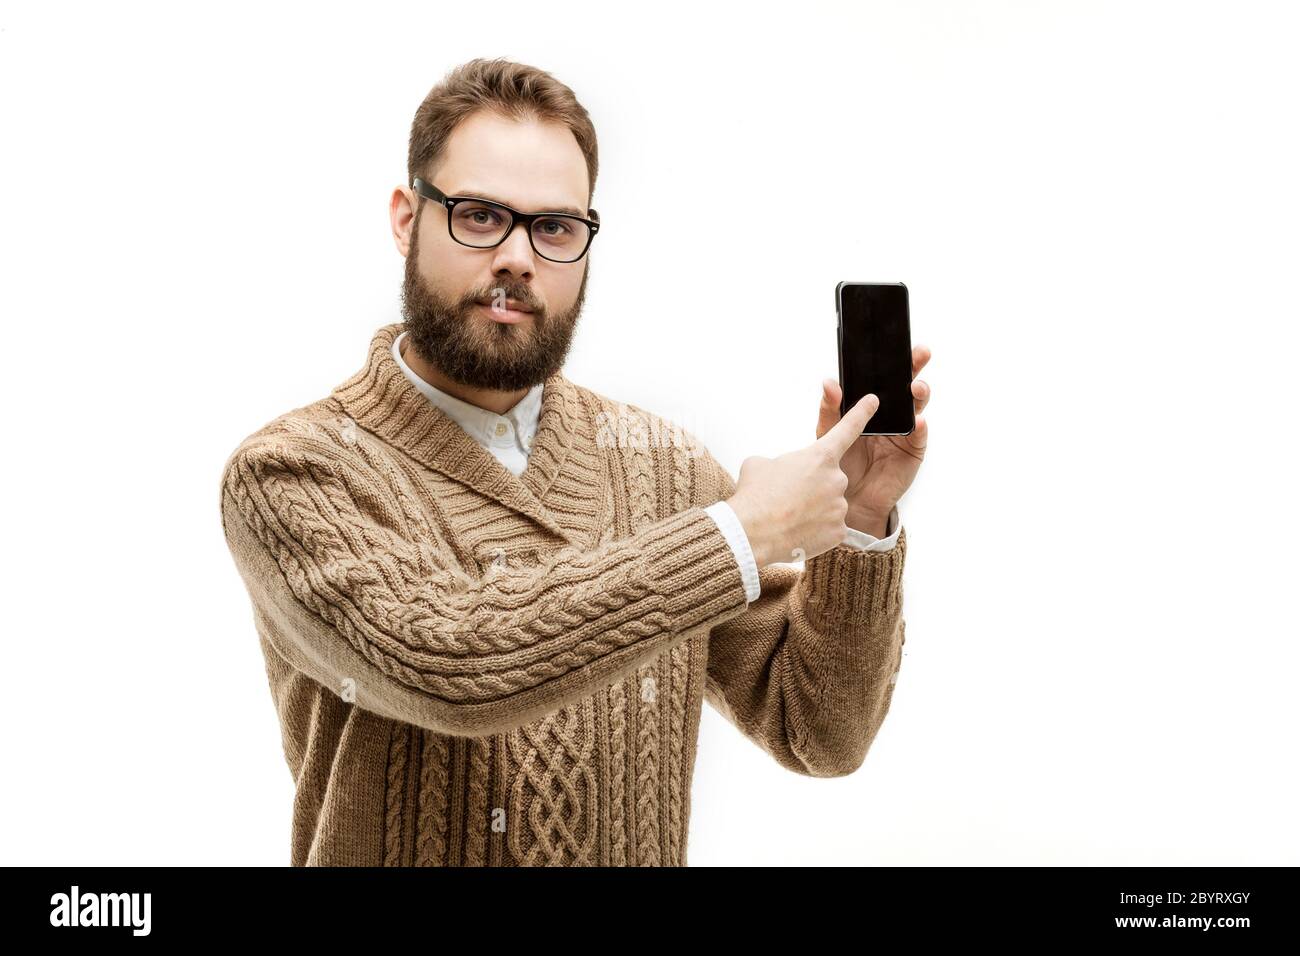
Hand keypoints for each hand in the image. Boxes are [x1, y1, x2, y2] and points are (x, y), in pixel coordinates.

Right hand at [727, 390, 882, 566]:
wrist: (752, 534)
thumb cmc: (755, 496)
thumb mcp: (760, 464)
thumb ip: (782, 463)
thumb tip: (782, 473)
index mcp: (819, 457)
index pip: (847, 430)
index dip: (861, 414)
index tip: (873, 402)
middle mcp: (836, 478)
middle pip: (829, 479)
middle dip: (812, 487)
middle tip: (787, 497)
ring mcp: (839, 506)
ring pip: (829, 504)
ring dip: (812, 509)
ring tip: (788, 516)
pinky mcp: (839, 531)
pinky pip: (830, 527)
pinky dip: (816, 530)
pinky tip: (798, 531)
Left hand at [817, 344, 930, 529]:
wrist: (847, 500)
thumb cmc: (839, 464)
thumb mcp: (828, 433)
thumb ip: (830, 408)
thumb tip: (829, 382)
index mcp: (871, 405)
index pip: (884, 377)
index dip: (892, 360)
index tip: (896, 342)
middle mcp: (891, 413)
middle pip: (906, 385)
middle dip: (914, 367)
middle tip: (919, 353)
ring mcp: (905, 431)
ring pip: (917, 407)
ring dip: (919, 394)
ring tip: (915, 388)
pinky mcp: (913, 451)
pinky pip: (919, 437)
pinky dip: (920, 428)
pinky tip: (917, 422)